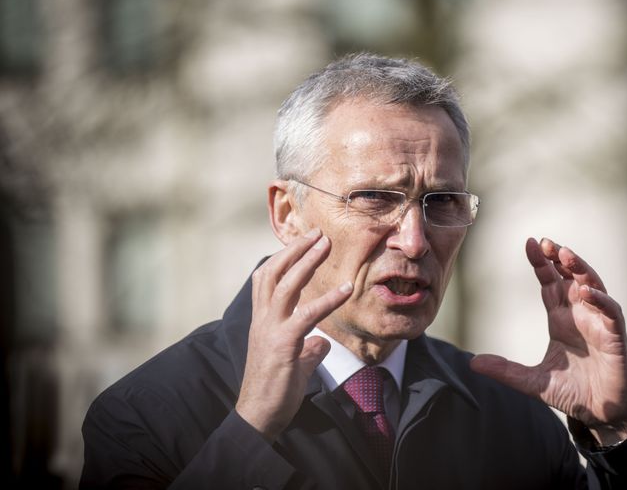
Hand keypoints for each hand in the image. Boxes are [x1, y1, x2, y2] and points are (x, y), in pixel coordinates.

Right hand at [235, 229, 352, 441]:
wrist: (259, 415)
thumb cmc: (275, 388)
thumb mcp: (294, 361)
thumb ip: (307, 347)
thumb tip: (321, 342)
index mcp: (263, 320)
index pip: (267, 278)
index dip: (284, 257)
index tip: (303, 241)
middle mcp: (263, 319)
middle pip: (275, 272)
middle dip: (296, 249)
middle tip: (318, 232)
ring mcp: (271, 330)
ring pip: (286, 285)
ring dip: (307, 261)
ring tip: (327, 243)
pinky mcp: (283, 344)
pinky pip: (307, 315)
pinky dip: (328, 299)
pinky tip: (347, 288)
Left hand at [470, 237, 626, 444]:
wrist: (602, 414)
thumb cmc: (574, 391)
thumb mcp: (533, 381)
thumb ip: (506, 371)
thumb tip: (473, 363)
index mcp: (561, 319)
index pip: (550, 282)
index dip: (541, 263)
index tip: (529, 243)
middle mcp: (581, 315)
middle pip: (571, 276)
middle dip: (560, 257)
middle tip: (545, 242)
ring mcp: (599, 323)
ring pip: (593, 286)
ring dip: (581, 268)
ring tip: (565, 254)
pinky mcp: (615, 337)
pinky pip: (611, 312)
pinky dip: (600, 300)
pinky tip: (585, 292)